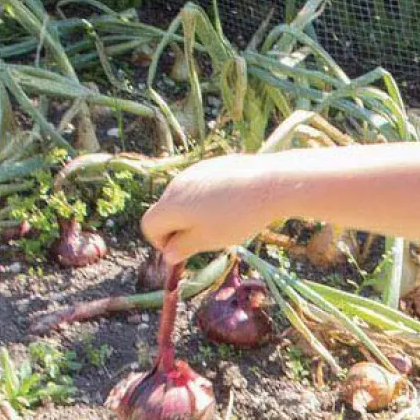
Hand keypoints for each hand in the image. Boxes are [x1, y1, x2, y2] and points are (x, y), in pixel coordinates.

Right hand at [141, 155, 277, 262]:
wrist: (270, 184)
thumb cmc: (236, 217)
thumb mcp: (208, 240)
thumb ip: (183, 247)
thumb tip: (168, 254)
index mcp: (170, 205)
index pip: (149, 226)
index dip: (162, 243)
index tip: (184, 251)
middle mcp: (176, 184)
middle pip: (166, 211)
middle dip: (179, 228)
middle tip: (207, 239)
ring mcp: (194, 171)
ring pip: (184, 198)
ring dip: (194, 214)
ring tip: (224, 222)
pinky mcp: (213, 164)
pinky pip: (202, 186)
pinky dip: (208, 199)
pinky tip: (234, 205)